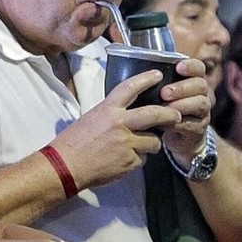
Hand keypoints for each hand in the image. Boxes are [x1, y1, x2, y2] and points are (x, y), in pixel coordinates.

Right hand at [53, 69, 182, 188]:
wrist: (65, 166)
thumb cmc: (74, 142)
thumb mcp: (92, 118)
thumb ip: (112, 114)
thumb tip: (128, 113)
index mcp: (108, 109)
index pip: (131, 87)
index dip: (147, 79)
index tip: (158, 75)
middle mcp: (119, 123)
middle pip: (154, 114)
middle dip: (169, 114)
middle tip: (176, 115)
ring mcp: (126, 143)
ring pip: (153, 140)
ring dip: (153, 143)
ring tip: (147, 144)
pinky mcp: (129, 161)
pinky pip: (143, 158)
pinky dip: (139, 159)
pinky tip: (127, 160)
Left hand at [160, 58, 211, 158]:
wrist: (175, 137)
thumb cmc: (164, 109)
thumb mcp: (161, 94)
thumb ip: (156, 83)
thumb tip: (138, 71)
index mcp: (193, 80)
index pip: (198, 67)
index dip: (191, 66)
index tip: (178, 67)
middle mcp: (201, 94)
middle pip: (200, 85)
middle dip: (182, 88)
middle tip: (164, 92)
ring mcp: (202, 112)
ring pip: (199, 104)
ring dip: (182, 104)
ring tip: (165, 107)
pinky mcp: (199, 129)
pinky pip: (192, 124)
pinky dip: (177, 123)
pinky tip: (163, 123)